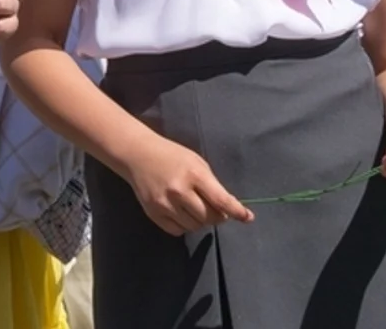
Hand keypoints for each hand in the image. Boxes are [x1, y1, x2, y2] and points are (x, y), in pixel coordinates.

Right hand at [122, 136, 252, 235]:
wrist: (137, 155)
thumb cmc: (172, 156)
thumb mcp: (196, 163)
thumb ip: (212, 185)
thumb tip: (229, 210)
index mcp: (194, 175)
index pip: (221, 200)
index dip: (237, 211)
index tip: (248, 217)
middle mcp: (179, 191)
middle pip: (209, 217)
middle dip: (217, 215)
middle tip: (214, 208)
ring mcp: (165, 204)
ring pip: (195, 226)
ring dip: (201, 221)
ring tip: (195, 207)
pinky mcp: (153, 213)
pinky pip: (178, 231)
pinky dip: (185, 225)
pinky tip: (182, 213)